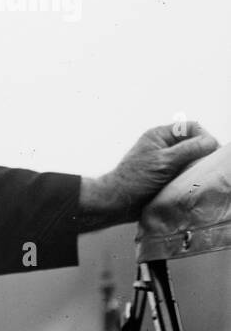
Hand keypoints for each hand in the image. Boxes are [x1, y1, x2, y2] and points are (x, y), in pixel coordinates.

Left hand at [78, 121, 220, 231]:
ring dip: (198, 167)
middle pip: (194, 143)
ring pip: (193, 159)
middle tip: (205, 167)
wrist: (119, 202)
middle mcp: (164, 146)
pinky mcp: (168, 176)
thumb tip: (211, 142)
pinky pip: (188, 172)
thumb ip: (188, 150)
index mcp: (160, 135)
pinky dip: (193, 176)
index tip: (210, 152)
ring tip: (198, 177)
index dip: (204, 137)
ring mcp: (167, 161)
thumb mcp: (164, 161)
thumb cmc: (135, 179)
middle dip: (203, 154)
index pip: (192, 128)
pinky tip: (193, 184)